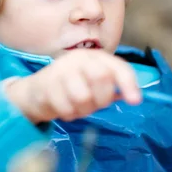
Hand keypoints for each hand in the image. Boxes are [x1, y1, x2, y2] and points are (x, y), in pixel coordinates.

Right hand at [5, 49, 140, 123]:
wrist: (35, 92)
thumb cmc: (71, 87)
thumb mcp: (93, 83)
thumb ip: (112, 86)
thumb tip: (135, 96)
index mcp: (93, 56)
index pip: (118, 66)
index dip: (129, 84)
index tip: (135, 101)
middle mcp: (77, 59)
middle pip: (101, 78)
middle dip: (103, 98)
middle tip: (96, 104)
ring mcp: (60, 71)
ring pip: (84, 97)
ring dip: (84, 109)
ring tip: (78, 106)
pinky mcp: (46, 87)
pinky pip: (67, 108)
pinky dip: (70, 114)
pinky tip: (64, 108)